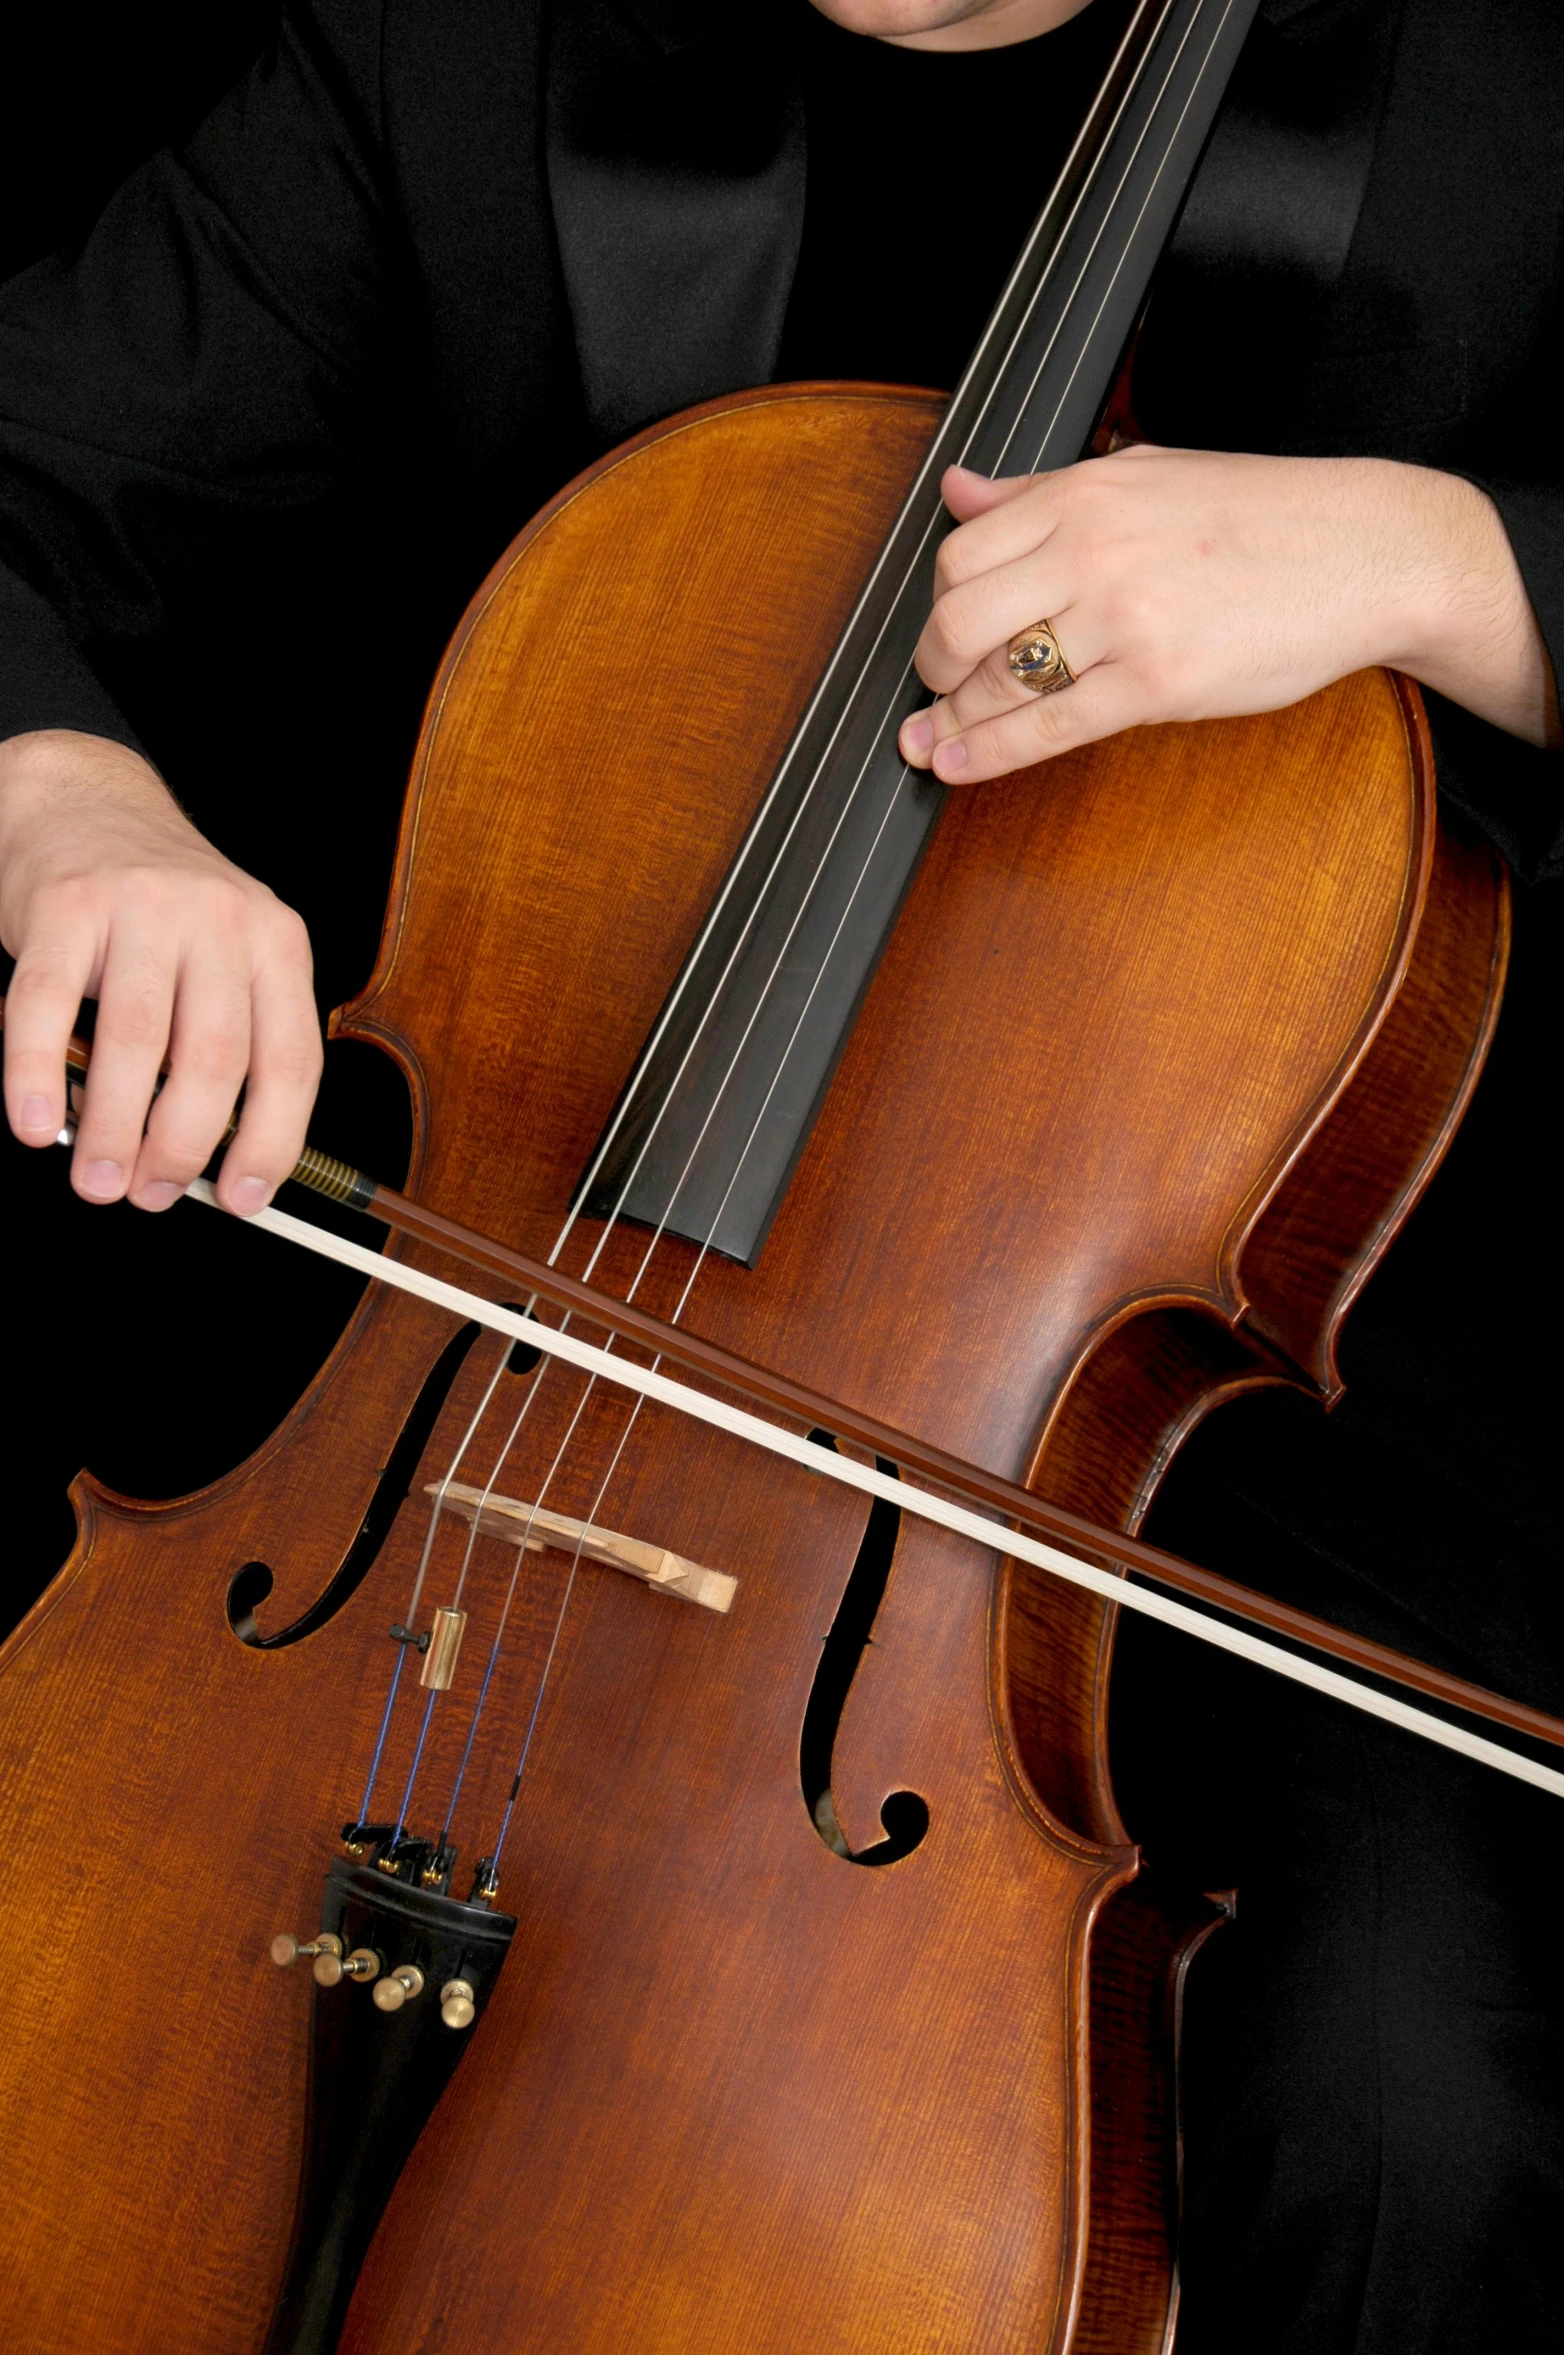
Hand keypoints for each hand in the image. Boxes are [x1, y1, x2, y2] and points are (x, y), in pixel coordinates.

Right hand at [0, 730, 320, 1212]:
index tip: (247, 1200)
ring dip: (112, 1126)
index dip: (271, 1141)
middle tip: (150, 1195)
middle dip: (182, 1146)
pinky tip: (35, 1123)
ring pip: (134, 1039)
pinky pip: (45, 1004)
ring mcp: (142, 907)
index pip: (290, 1060)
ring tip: (96, 1180)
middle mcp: (220, 919)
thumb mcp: (226, 959)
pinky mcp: (64, 905)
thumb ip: (229, 1045)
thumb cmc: (163, 912)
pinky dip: (35, 1074)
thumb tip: (212, 1167)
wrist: (86, 804)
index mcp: (276, 944)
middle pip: (213, 1057)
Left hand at [898, 447, 1557, 782]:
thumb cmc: (1263, 516)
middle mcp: (1093, 550)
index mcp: (1084, 493)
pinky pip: (1046, 729)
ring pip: (994, 681)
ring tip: (935, 741)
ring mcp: (1124, 618)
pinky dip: (987, 755)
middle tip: (936, 691)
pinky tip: (959, 767)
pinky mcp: (1156, 682)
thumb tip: (956, 492)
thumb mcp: (1143, 476)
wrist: (1366, 552)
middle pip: (956, 620)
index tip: (938, 635)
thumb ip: (1040, 490)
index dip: (934, 606)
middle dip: (932, 668)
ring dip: (953, 721)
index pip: (959, 554)